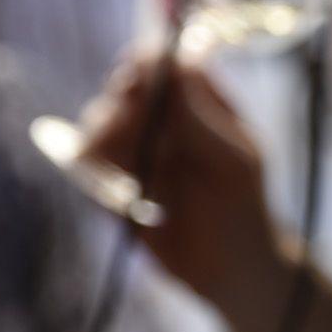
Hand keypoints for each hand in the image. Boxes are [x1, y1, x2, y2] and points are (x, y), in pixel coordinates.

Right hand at [79, 54, 294, 311]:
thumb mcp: (230, 161)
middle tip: (121, 132)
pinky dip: (97, 178)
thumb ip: (198, 116)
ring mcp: (138, 149)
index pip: (164, 65)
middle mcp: (166, 119)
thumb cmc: (242, 208)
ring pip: (99, 126)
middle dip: (118, 109)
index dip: (144, 67)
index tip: (134, 82)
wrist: (228, 271)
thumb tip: (175, 61)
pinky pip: (88, 169)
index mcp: (202, 103)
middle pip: (124, 91)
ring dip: (103, 145)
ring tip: (131, 176)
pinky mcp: (114, 182)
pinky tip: (123, 201)